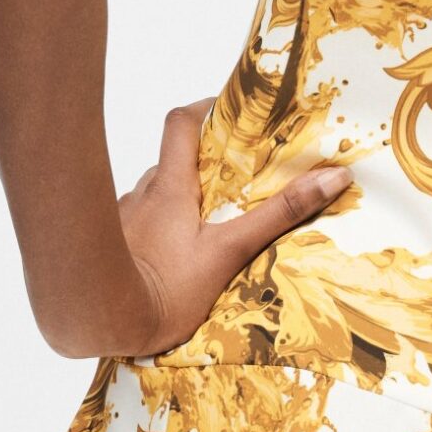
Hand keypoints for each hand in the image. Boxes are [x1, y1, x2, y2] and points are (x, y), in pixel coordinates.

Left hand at [98, 97, 351, 357]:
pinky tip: (175, 258)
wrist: (97, 322)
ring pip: (156, 197)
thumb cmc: (165, 289)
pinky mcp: (113, 249)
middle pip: (173, 162)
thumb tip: (333, 178)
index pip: (180, 123)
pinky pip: (140, 226)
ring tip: (210, 226)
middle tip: (238, 181)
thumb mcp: (230, 252)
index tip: (233, 113)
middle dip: (204, 166)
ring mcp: (124, 221)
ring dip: (181, 201)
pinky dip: (160, 231)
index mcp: (169, 186)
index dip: (205, 109)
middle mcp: (141, 195)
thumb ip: (278, 215)